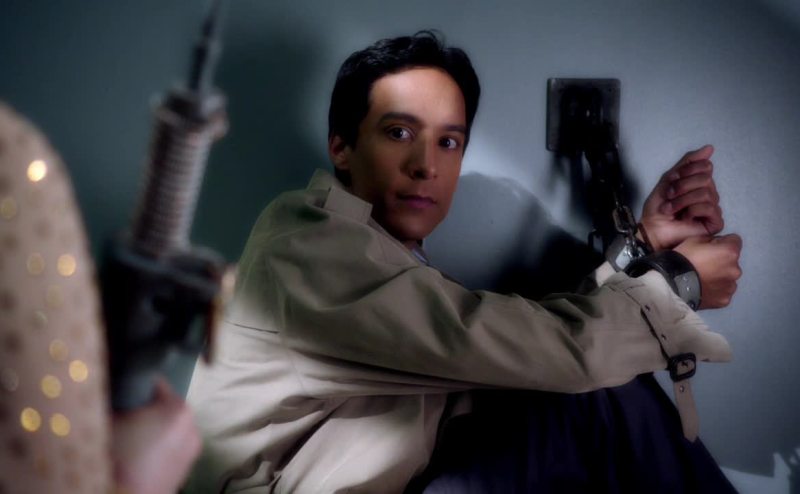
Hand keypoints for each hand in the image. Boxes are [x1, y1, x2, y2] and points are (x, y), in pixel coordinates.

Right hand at [112, 378, 201, 493]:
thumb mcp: (109, 420)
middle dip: (146, 409)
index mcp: (178, 409)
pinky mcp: (187, 469)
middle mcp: (193, 427)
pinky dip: (159, 448)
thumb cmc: (116, 457)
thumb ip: (117, 401)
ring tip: (130, 439)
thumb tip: (116, 395)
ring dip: (154, 429)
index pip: (156, 383)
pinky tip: (139, 456)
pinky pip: (172, 448)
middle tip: (124, 417)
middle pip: (166, 407)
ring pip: (171, 429)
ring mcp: (193, 450)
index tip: (122, 391)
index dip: (136, 384)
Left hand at [640, 145, 722, 250]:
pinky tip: (684, 218)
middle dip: (683, 186)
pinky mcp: (715, 223)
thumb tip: (709, 148)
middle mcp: (708, 195)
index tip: (671, 181)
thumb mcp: (669, 179)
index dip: (687, 172)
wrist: (651, 229)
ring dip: (683, 200)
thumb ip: (688, 162)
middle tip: (669, 197)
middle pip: (706, 179)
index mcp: (698, 184)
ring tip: (670, 210)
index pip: (705, 167)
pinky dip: (692, 210)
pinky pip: (710, 208)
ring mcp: (712, 209)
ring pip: (707, 193)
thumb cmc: (658, 208)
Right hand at [674, 234, 741, 308]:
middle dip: (721, 260)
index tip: (710, 248)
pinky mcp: (725, 300)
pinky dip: (716, 289)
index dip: (722, 242)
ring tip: (702, 279)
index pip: (735, 240)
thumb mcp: (694, 239)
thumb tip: (716, 244)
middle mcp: (735, 270)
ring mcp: (731, 286)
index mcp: (730, 252)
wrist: (671, 284)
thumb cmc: (682, 259)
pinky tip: (703, 289)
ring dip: (720, 276)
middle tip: (704, 265)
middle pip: (732, 261)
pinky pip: (723, 291)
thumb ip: (710, 240)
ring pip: (728, 277)